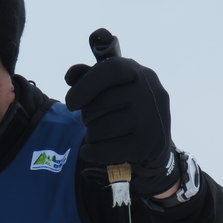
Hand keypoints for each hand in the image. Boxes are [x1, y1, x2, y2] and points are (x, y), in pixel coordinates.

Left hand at [65, 56, 178, 195]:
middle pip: (99, 105)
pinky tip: (90, 151)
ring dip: (91, 135)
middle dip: (86, 116)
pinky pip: (105, 151)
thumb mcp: (104, 85)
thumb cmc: (119, 105)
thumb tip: (70, 77)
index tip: (70, 104)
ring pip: (100, 130)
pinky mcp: (148, 145)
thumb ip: (84, 75)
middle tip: (91, 120)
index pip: (110, 70)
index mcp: (137, 72)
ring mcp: (152, 119)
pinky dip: (91, 152)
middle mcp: (150, 92)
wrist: (150, 139)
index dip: (85, 86)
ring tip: (100, 134)